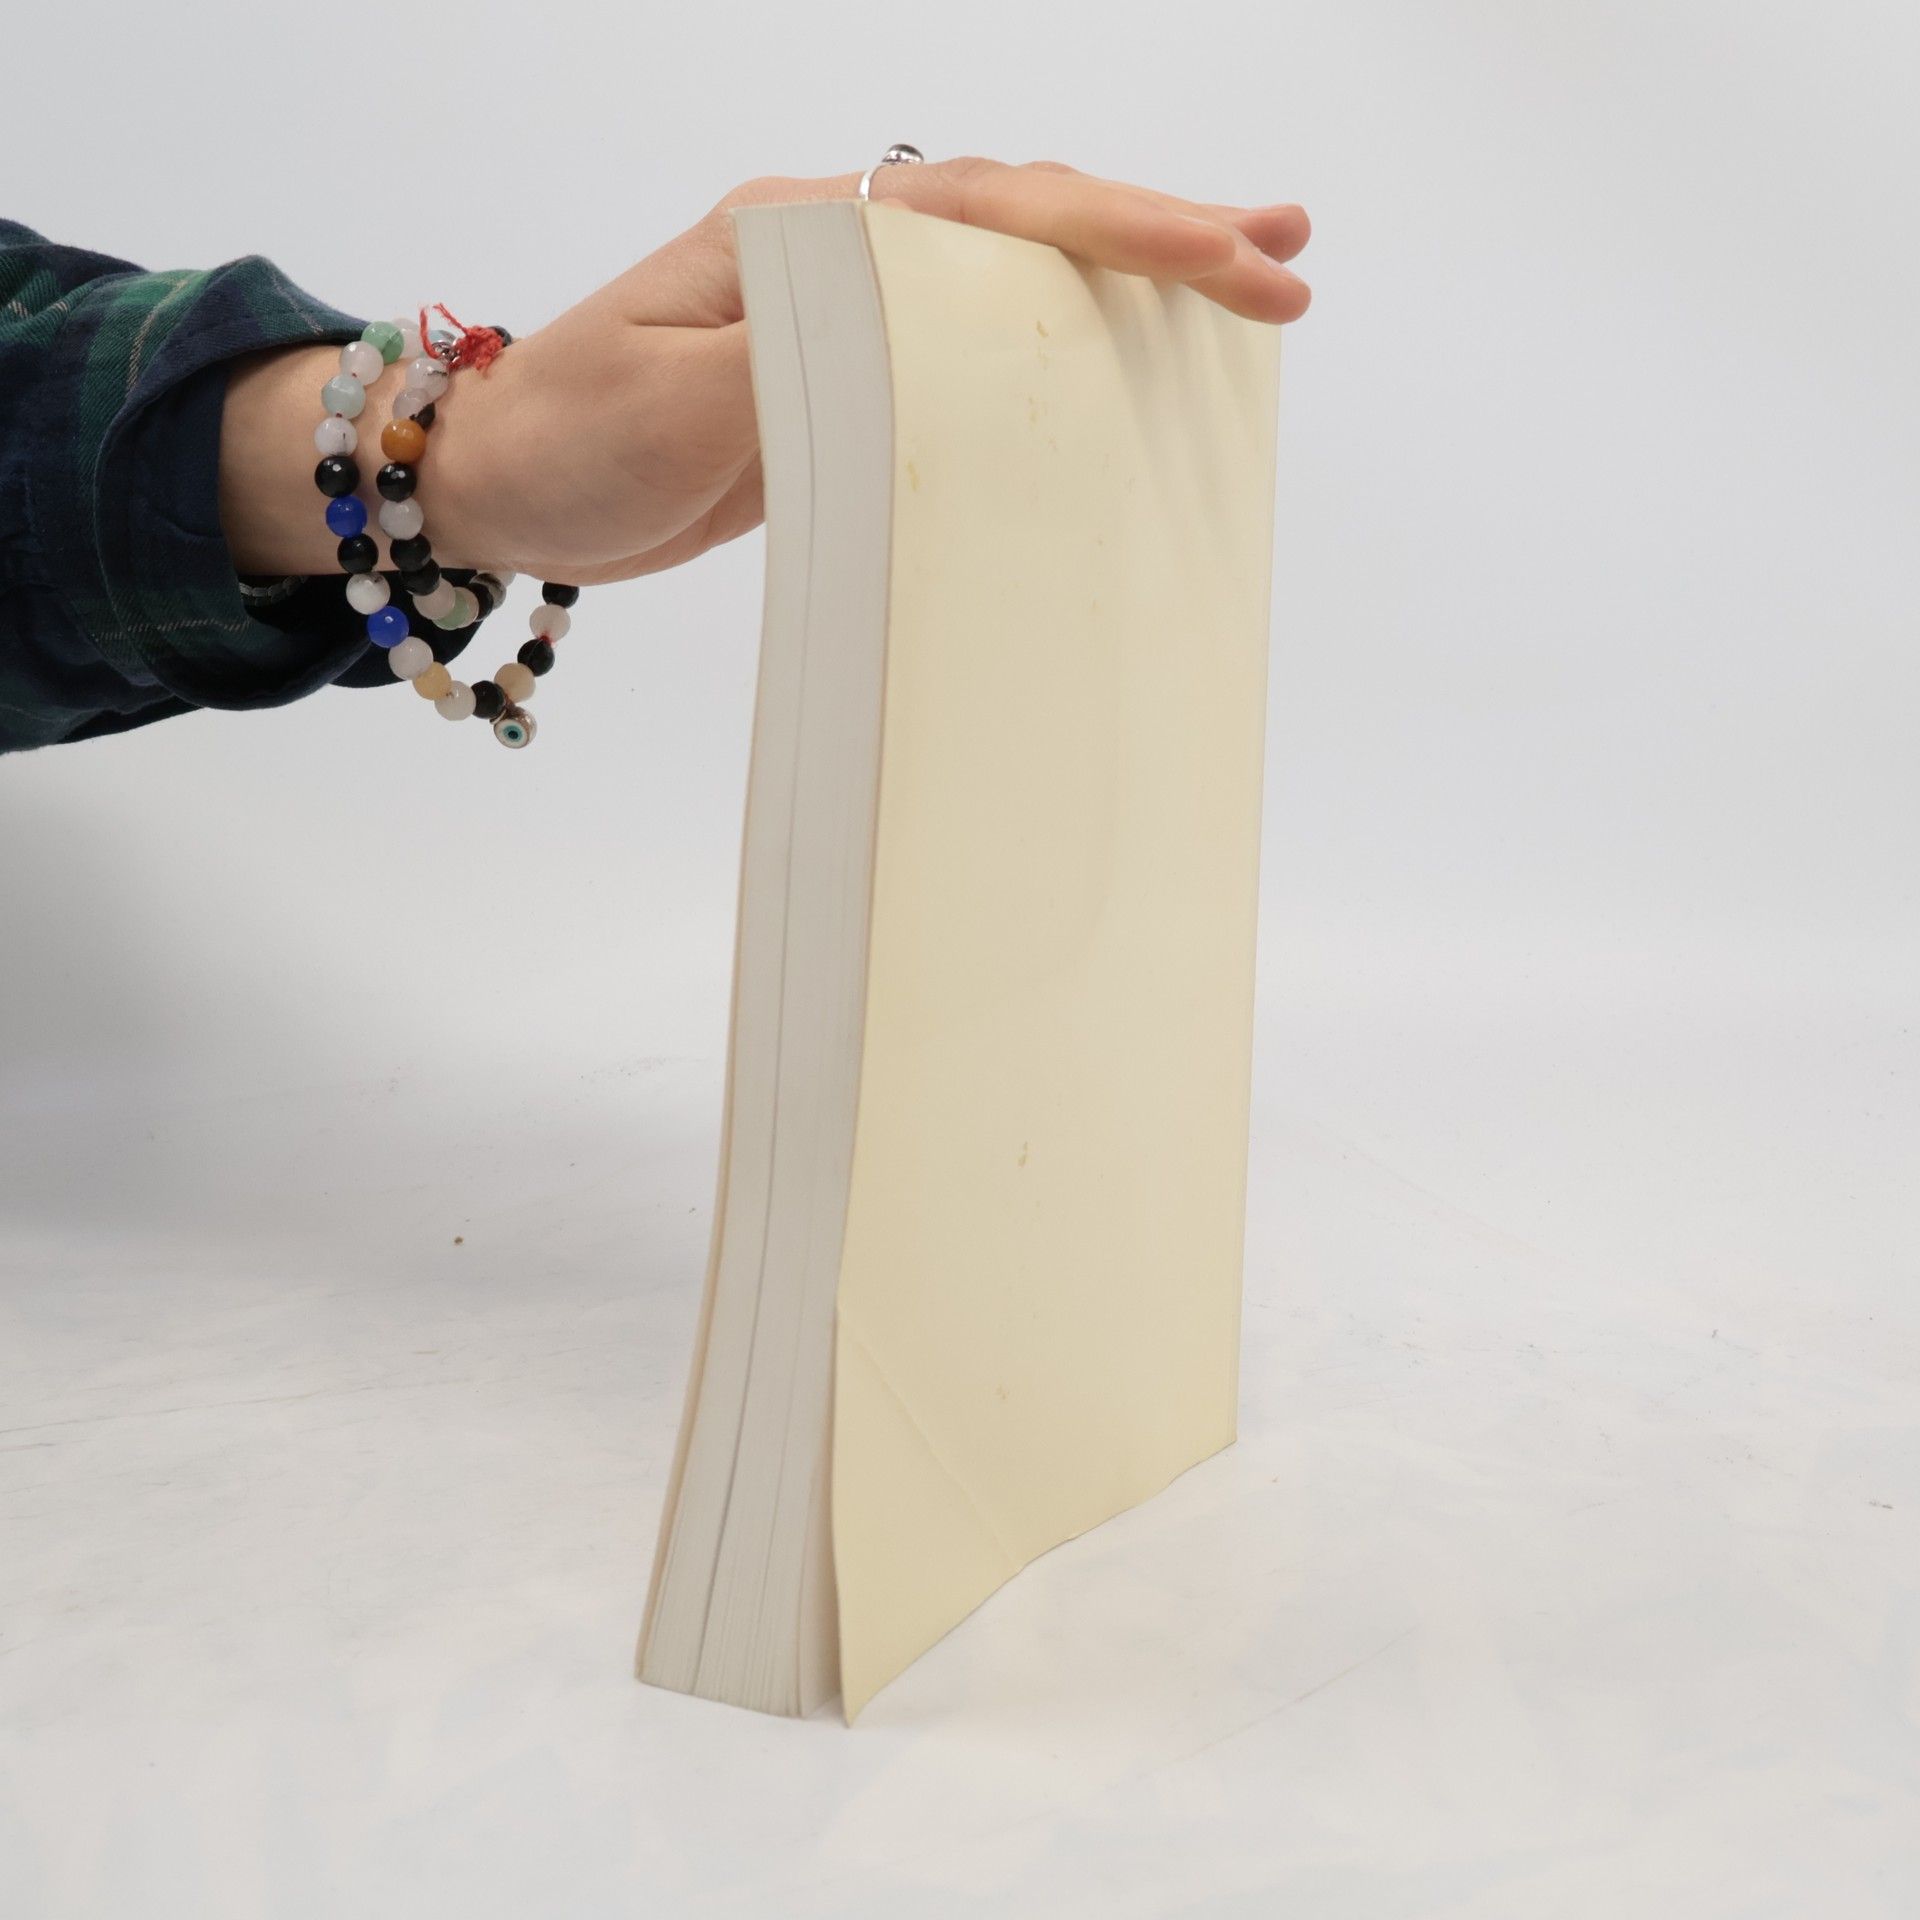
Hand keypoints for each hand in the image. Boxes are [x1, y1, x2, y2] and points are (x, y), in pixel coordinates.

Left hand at [222, 160, 1310, 584]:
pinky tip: (1125, 365)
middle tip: (1286, 259)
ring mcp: (855, 325)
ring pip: (1018, 287)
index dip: (1114, 232)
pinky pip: (981, 363)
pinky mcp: (853, 395)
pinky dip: (1065, 357)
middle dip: (1161, 240)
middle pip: (1030, 226)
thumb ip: (799, 366)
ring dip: (1131, 285)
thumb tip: (925, 343)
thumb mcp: (669, 398)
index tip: (1224, 254)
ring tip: (1247, 280)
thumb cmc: (566, 432)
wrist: (501, 485)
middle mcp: (843, 259)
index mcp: (806, 232)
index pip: (990, 212)